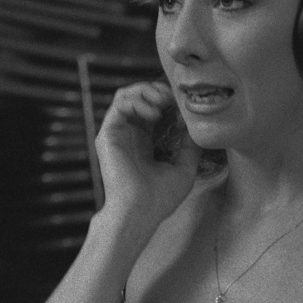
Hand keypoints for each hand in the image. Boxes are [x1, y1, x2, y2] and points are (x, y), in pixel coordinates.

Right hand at [95, 81, 199, 229]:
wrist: (139, 212)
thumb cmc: (159, 198)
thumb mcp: (184, 168)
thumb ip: (189, 146)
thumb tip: (194, 124)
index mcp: (144, 143)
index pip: (152, 110)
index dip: (167, 101)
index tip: (183, 105)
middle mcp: (128, 135)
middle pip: (139, 97)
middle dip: (158, 91)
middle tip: (173, 97)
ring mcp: (117, 132)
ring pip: (126, 95)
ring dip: (147, 91)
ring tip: (163, 100)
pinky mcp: (108, 132)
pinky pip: (119, 103)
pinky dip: (138, 99)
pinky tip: (153, 113)